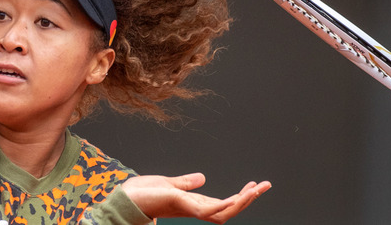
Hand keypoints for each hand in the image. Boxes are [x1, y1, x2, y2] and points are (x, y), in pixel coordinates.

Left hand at [122, 173, 271, 223]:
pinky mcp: (184, 207)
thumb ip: (186, 183)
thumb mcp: (168, 183)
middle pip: (229, 208)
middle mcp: (195, 208)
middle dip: (249, 198)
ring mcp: (191, 209)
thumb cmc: (142, 194)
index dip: (240, 196)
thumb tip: (202, 178)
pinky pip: (210, 211)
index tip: (255, 184)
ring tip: (259, 188)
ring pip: (225, 212)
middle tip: (267, 184)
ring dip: (243, 201)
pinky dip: (226, 205)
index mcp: (193, 203)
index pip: (223, 202)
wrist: (124, 199)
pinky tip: (237, 197)